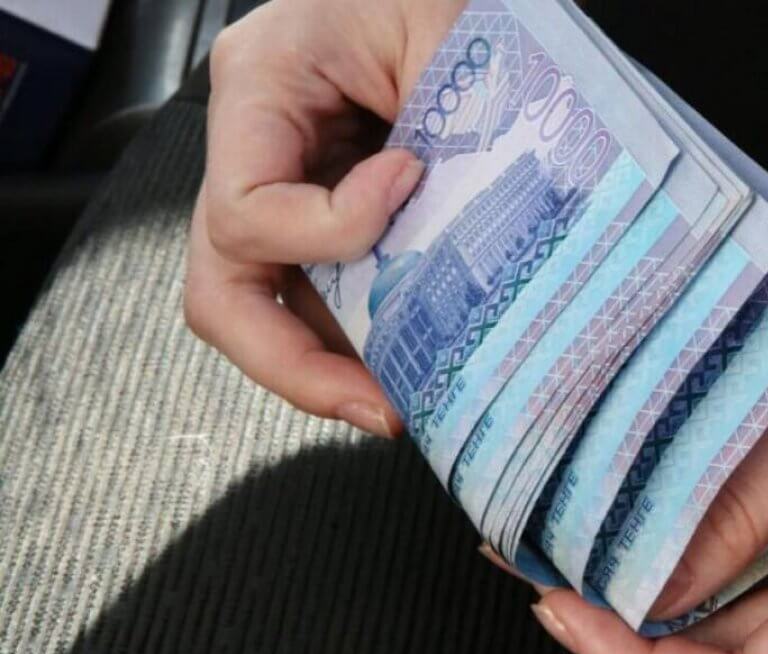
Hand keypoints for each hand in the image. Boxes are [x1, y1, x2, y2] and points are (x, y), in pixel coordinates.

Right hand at [184, 0, 463, 435]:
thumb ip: (438, 132)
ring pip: (262, 307)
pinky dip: (359, 336)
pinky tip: (412, 358)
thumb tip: (447, 240)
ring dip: (331, 365)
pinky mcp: (321, 209)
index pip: (249, 205)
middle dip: (297, 363)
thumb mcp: (443, 32)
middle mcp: (254, 144)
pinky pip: (316, 293)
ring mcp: (281, 183)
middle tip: (379, 406)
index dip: (331, 228)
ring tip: (404, 398)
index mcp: (262, 81)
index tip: (411, 188)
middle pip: (224, 286)